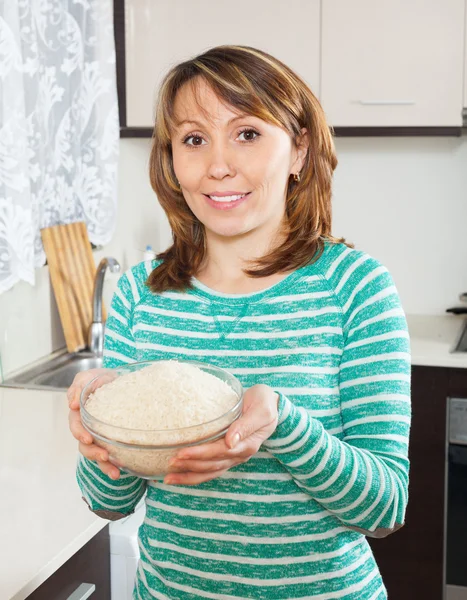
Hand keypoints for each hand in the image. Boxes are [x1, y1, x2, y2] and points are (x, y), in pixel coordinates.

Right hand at [67, 368, 120, 479]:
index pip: (76, 426)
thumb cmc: (99, 379)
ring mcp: (99, 436)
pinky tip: (124, 469)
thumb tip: (72, 403)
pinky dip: (115, 464)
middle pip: (85, 446)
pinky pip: (112, 455)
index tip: (87, 438)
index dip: (79, 433)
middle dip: (93, 453)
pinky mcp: (111, 440)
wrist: (117, 381)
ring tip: (116, 472)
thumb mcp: (87, 377)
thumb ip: (78, 387)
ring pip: (97, 454)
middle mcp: (87, 428)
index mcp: (79, 414)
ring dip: (104, 465)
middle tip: (104, 456)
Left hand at [163, 384, 278, 485]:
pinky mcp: (228, 454)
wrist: (271, 404)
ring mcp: (234, 456)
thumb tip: (230, 442)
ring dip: (189, 476)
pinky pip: (211, 469)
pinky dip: (195, 474)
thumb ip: (246, 426)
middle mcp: (239, 454)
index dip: (200, 454)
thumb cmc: (265, 403)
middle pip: (212, 465)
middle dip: (190, 466)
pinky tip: (180, 474)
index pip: (220, 452)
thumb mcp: (261, 410)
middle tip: (170, 463)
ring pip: (210, 472)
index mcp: (247, 444)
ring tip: (169, 477)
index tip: (182, 453)